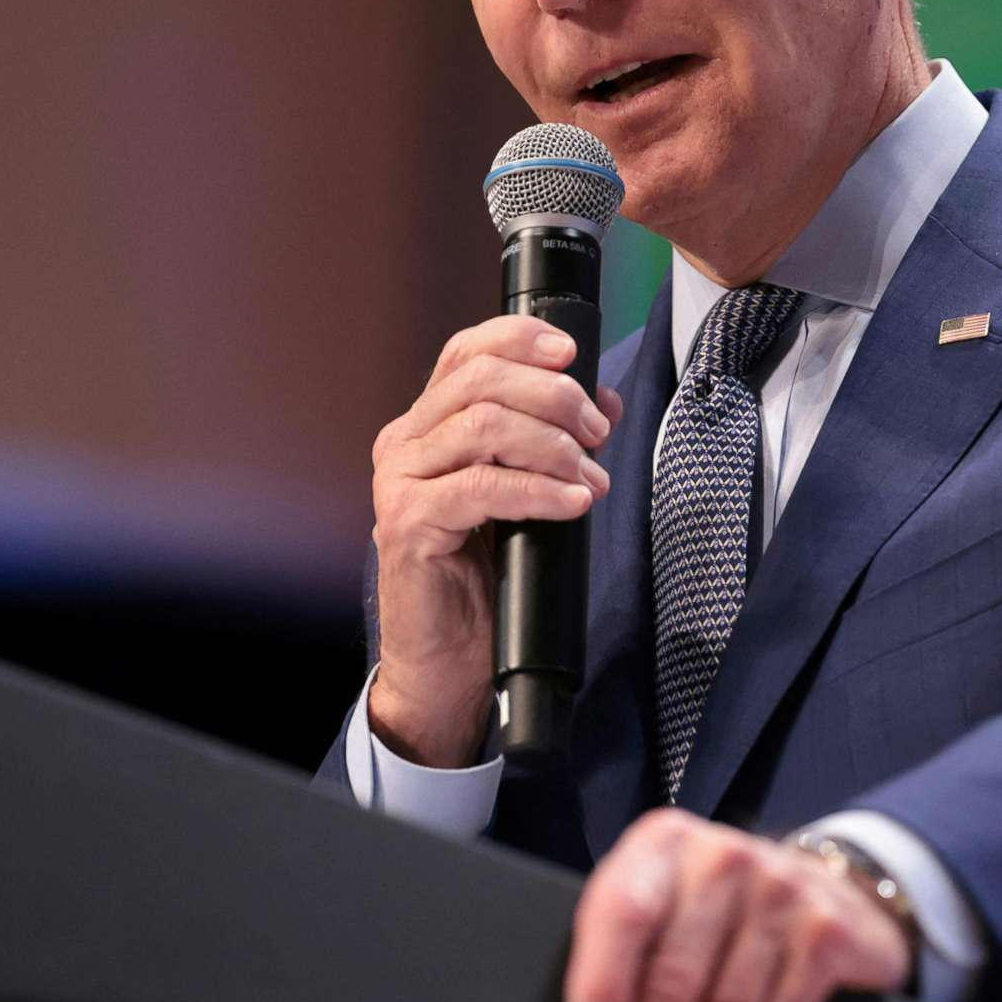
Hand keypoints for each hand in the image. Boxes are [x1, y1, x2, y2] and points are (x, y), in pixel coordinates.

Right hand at [368, 315, 620, 765]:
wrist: (447, 661)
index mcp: (426, 425)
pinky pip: (482, 488)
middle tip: (597, 433)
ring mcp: (399, 482)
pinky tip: (573, 501)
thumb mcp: (525, 493)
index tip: (572, 354)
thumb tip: (602, 400)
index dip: (520, 340)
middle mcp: (403, 443)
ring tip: (590, 476)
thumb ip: (551, 442)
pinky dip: (538, 489)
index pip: (465, 352)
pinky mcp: (407, 524)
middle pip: (480, 380)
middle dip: (553, 397)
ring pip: (482, 426)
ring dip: (552, 444)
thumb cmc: (486, 576)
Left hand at [563, 808, 913, 1001]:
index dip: (605, 979)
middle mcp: (722, 859)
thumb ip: (619, 944)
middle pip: (677, 972)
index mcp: (661, 845)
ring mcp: (781, 893)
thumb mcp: (657, 898)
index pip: (626, 910)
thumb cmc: (708, 906)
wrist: (818, 884)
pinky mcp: (825, 934)